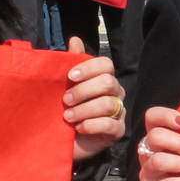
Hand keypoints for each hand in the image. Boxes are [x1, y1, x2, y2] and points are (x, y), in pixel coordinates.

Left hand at [62, 36, 124, 159]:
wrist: (61, 140)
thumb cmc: (64, 110)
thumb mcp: (64, 87)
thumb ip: (70, 63)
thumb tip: (75, 40)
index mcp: (103, 78)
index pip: (106, 64)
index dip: (89, 68)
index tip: (69, 77)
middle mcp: (115, 93)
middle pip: (108, 83)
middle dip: (84, 90)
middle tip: (65, 100)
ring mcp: (118, 112)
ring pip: (108, 104)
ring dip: (84, 109)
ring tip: (67, 117)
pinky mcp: (117, 131)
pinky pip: (109, 124)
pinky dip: (91, 125)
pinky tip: (78, 127)